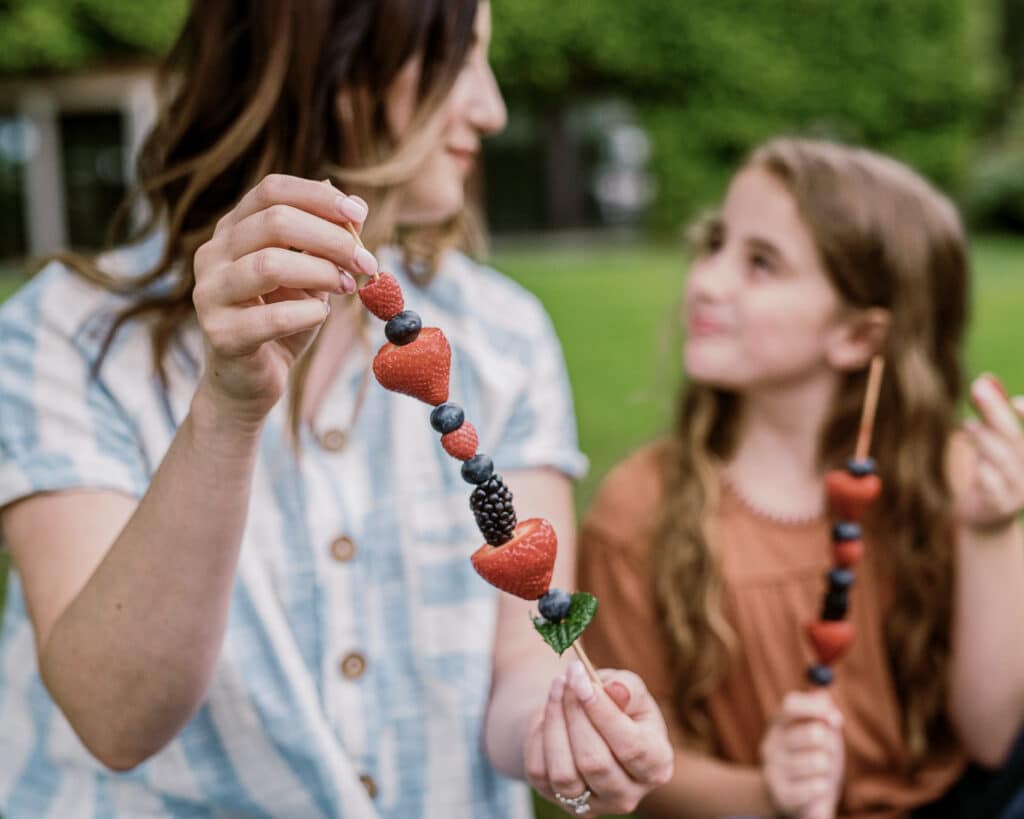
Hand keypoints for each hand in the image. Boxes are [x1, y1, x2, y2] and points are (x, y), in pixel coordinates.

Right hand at [191, 174, 376, 423]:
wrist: (250, 381)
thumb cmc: (281, 320)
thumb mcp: (310, 275)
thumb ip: (327, 242)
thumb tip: (357, 205)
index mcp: (232, 231)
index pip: (271, 190)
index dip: (318, 197)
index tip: (359, 214)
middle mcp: (212, 255)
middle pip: (275, 222)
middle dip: (331, 239)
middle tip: (366, 262)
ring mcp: (209, 294)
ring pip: (269, 264)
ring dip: (321, 273)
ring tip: (345, 287)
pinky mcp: (221, 334)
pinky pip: (273, 317)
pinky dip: (309, 313)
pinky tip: (321, 315)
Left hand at [524, 662, 673, 815]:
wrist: (588, 721)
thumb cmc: (616, 702)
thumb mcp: (630, 688)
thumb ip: (628, 688)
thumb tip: (616, 691)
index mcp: (657, 765)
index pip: (631, 747)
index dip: (602, 712)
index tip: (580, 678)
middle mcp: (628, 794)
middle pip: (595, 763)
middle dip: (575, 713)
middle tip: (567, 678)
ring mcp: (594, 804)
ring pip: (564, 774)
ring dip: (554, 723)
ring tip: (557, 688)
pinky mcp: (562, 802)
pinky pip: (540, 772)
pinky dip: (539, 736)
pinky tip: (549, 713)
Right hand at [760, 691, 844, 818]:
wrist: (793, 802)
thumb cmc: (811, 760)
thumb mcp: (819, 734)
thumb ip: (822, 713)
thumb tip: (824, 695)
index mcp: (778, 724)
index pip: (791, 705)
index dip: (817, 708)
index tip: (838, 720)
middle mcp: (771, 743)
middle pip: (813, 732)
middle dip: (830, 744)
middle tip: (826, 754)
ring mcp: (773, 769)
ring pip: (818, 761)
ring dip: (827, 770)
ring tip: (818, 775)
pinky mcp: (781, 794)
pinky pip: (816, 786)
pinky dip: (822, 788)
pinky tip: (814, 791)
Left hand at [958, 374, 1023, 532]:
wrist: (982, 519)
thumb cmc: (988, 475)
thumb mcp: (991, 445)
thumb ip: (989, 418)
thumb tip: (984, 382)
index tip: (1015, 401)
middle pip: (1016, 438)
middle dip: (997, 412)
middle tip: (977, 390)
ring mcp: (1017, 491)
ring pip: (1005, 461)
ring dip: (986, 440)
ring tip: (968, 426)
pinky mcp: (999, 506)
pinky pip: (995, 488)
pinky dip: (987, 474)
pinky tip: (976, 464)